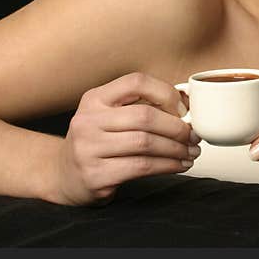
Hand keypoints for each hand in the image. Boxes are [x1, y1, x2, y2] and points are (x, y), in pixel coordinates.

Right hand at [53, 72, 199, 205]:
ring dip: (176, 149)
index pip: (136, 82)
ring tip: (190, 153)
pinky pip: (141, 167)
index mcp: (94, 98)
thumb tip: (187, 104)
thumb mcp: (111, 117)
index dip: (166, 93)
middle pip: (144, 116)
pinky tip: (178, 166)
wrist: (64, 176)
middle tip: (194, 136)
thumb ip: (142, 106)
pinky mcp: (95, 175)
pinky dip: (167, 166)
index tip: (183, 111)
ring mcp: (87, 149)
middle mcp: (87, 120)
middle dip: (177, 127)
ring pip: (145, 143)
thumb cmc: (98, 143)